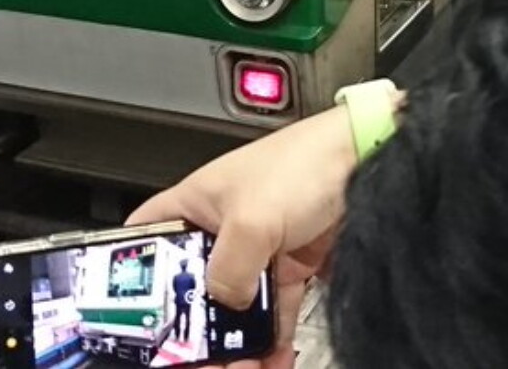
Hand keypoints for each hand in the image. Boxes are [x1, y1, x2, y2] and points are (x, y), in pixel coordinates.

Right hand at [129, 106, 362, 367]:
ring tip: (241, 367)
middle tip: (200, 356)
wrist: (370, 159)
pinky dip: (272, 340)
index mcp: (196, 203)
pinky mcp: (293, 264)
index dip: (138, 276)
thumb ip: (230, 269)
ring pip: (236, 306)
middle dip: (196, 327)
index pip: (150, 240)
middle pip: (194, 287)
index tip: (141, 316)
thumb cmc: (307, 161)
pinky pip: (275, 312)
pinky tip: (272, 360)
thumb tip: (226, 304)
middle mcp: (224, 227)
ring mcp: (259, 248)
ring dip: (237, 342)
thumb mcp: (253, 219)